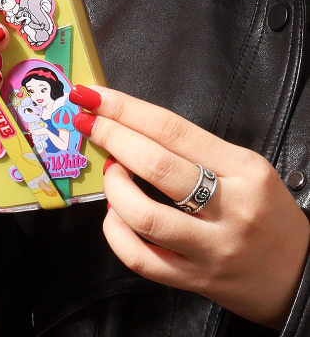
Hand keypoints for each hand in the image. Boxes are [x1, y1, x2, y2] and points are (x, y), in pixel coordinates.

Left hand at [70, 85, 309, 329]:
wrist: (300, 273)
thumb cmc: (267, 211)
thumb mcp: (247, 169)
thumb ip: (196, 150)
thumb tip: (134, 128)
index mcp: (243, 169)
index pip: (173, 129)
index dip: (127, 109)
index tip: (95, 97)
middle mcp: (231, 207)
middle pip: (157, 165)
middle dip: (112, 137)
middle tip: (89, 123)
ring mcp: (212, 248)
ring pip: (146, 216)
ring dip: (114, 187)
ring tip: (110, 172)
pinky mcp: (195, 280)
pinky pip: (142, 259)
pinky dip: (116, 233)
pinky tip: (113, 216)